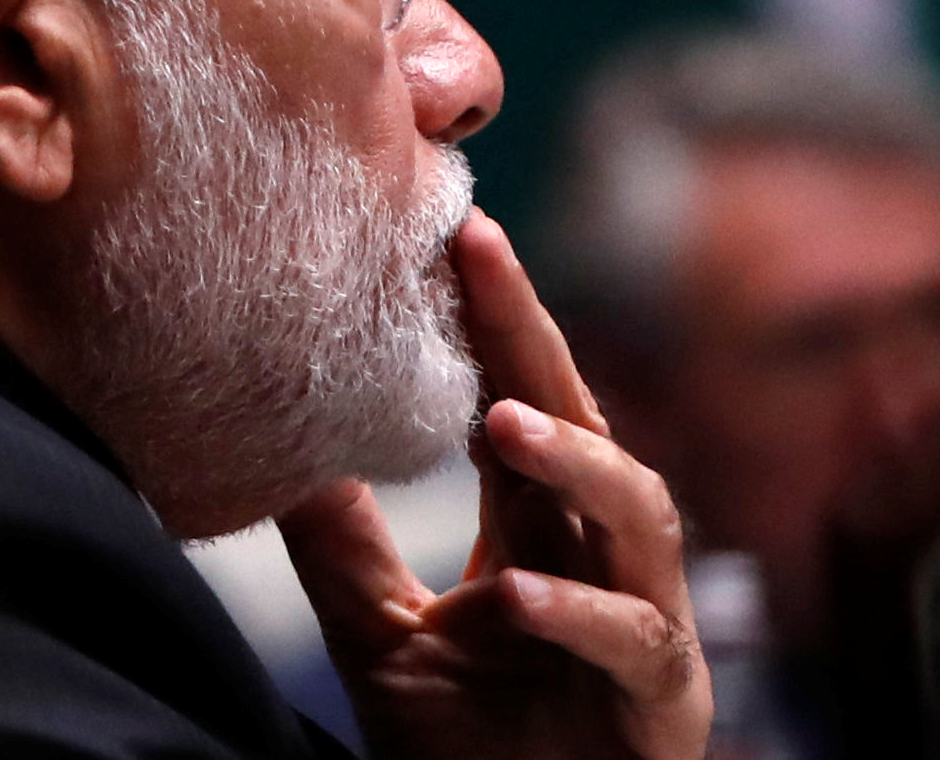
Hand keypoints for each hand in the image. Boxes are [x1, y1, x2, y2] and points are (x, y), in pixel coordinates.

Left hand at [277, 212, 709, 759]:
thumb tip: (276, 445)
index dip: (493, 319)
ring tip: (504, 422)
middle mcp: (601, 557)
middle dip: (533, 336)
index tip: (454, 232)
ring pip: (640, 514)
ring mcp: (644, 624)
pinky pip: (636, 642)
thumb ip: (342, 549)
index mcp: (540, 530)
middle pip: (582, 421)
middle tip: (481, 253)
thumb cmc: (464, 754)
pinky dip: (580, 613)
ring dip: (576, 460)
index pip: (520, 400)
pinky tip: (517, 593)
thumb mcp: (379, 640)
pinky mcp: (663, 704)